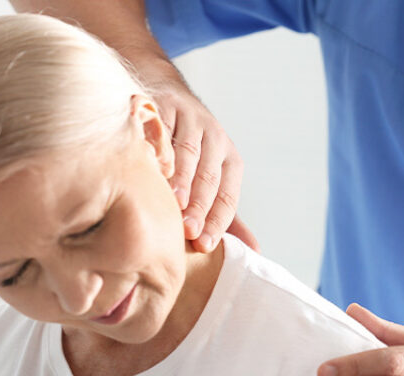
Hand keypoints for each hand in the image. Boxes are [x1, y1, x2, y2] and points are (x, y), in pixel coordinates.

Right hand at [148, 73, 248, 252]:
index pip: (226, 197)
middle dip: (198, 206)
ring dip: (181, 179)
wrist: (167, 96)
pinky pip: (161, 129)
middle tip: (188, 231)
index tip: (204, 246)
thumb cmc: (190, 152)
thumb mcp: (212, 180)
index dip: (216, 222)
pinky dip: (156, 148)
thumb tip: (254, 251)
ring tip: (173, 203)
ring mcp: (190, 120)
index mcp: (230, 161)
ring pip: (188, 153)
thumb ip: (226, 216)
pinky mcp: (165, 104)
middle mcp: (215, 139)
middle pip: (209, 177)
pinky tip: (150, 169)